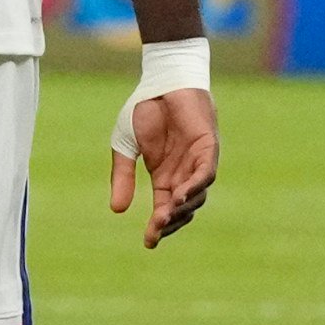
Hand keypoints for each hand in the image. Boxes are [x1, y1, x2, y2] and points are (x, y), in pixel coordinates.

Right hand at [108, 85, 218, 246]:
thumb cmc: (145, 110)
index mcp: (164, 176)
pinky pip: (206, 174)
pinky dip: (195, 187)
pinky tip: (180, 197)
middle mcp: (183, 174)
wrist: (159, 81)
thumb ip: (122, 176)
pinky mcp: (208, 148)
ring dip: (182, 208)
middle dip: (169, 223)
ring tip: (163, 216)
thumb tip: (117, 211)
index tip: (148, 243)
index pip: (164, 209)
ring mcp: (197, 162)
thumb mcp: (125, 146)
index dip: (158, 227)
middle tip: (154, 231)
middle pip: (182, 209)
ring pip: (196, 196)